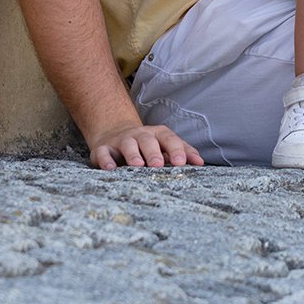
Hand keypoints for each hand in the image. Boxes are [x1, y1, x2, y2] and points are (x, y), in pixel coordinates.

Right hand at [86, 120, 204, 168]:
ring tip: (137, 166)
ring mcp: (121, 141)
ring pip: (127, 144)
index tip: (181, 162)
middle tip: (158, 165)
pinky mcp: (103, 149)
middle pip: (148, 140)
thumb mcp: (165, 145)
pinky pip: (103, 153)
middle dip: (153, 152)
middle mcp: (140, 135)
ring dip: (133, 154)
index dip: (175, 149)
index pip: (169, 139)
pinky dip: (106, 160)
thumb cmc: (147, 145)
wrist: (115, 134)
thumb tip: (200, 163)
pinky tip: (111, 169)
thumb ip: (183, 153)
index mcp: (157, 135)